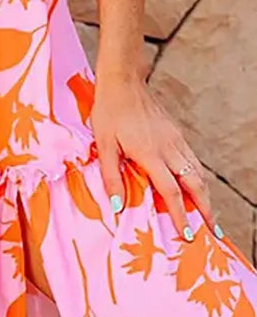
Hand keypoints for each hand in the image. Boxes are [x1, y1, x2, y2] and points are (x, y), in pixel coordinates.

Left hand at [90, 74, 221, 242]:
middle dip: (206, 209)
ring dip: (205, 194)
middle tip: (212, 231)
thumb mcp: (104, 144)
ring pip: (198, 171)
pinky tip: (195, 184)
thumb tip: (117, 206)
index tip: (188, 235)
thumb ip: (111, 176)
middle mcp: (169, 148)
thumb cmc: (109, 111)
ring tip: (208, 214)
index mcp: (151, 154)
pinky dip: (198, 176)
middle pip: (195, 184)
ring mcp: (175, 139)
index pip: (172, 193)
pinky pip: (193, 159)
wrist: (122, 81)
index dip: (181, 216)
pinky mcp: (175, 132)